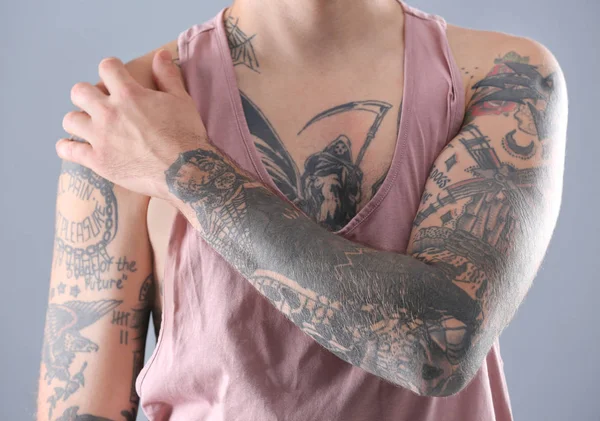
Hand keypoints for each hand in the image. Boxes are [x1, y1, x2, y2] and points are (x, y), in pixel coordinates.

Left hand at [56, 49, 206, 199]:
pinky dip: (67, 148)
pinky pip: (68, 150)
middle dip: (87, 95)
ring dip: (78, 121)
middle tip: (100, 105)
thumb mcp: (182, 101)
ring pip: (70, 120)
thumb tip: (161, 54)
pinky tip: (72, 148)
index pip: (107, 67)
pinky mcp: (97, 161)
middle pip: (79, 92)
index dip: (111, 69)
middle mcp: (109, 112)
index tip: (116, 76)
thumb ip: (168, 76)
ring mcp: (100, 137)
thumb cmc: (187, 135)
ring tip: (88, 127)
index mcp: (129, 94)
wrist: (185, 171)